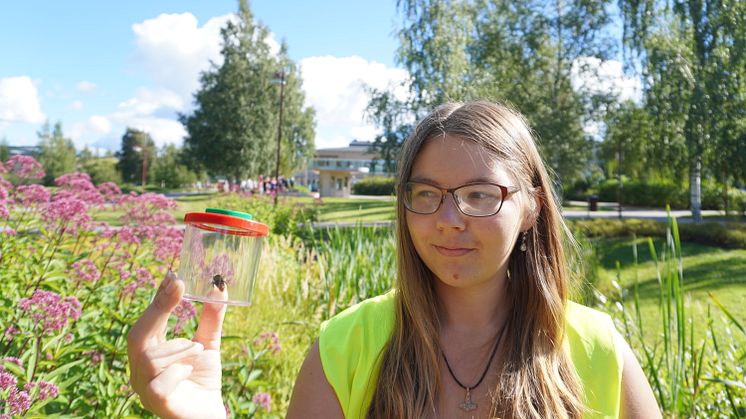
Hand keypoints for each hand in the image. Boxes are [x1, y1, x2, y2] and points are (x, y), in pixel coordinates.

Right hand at [127, 271, 226, 418]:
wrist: (209, 414)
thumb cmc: (203, 380)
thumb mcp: (208, 343)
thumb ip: (211, 317)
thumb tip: (218, 285)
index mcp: (150, 351)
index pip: (149, 320)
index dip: (158, 297)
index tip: (173, 274)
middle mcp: (140, 368)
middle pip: (137, 335)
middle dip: (158, 308)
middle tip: (179, 287)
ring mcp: (144, 387)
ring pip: (149, 357)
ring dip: (177, 346)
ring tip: (196, 349)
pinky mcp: (156, 403)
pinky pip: (158, 383)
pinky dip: (176, 371)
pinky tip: (189, 371)